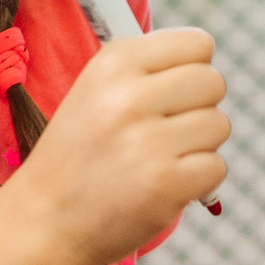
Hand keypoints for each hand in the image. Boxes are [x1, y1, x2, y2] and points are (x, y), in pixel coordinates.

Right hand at [9, 28, 228, 264]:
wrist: (44, 220)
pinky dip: (198, 181)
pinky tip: (163, 184)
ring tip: (158, 159)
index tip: (171, 91)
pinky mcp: (165, 184)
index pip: (197, 44)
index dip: (192, 69)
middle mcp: (128, 98)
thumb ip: (147, 69)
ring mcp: (147, 142)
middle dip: (199, 107)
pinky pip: (216, 167)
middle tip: (165, 130)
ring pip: (219, 125)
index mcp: (112, 64)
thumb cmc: (79, 154)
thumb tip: (204, 60)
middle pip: (213, 82)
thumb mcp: (94, 90)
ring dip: (198, 146)